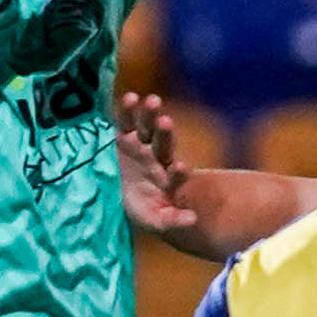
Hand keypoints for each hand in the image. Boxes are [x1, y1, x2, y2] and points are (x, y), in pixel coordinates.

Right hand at [114, 91, 198, 243]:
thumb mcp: (156, 220)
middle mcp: (157, 158)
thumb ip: (173, 219)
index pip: (176, 173)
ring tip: (153, 101)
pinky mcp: (122, 138)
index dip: (178, 173)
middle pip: (163, 143)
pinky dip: (127, 110)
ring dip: (150, 115)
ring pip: (147, 128)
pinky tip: (130, 97)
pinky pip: (126, 122)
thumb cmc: (144, 210)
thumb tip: (193, 219)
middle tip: (165, 122)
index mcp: (167, 178)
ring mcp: (140, 145)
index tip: (179, 169)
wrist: (123, 201)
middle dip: (164, 133)